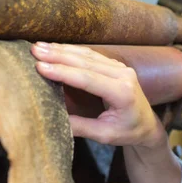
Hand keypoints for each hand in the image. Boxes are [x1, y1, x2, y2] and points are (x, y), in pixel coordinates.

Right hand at [31, 42, 166, 148]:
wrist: (147, 125)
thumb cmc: (127, 132)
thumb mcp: (104, 135)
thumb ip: (80, 127)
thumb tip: (52, 120)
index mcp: (122, 93)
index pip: (88, 79)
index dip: (63, 72)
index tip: (40, 67)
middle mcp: (123, 75)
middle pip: (86, 62)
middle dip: (58, 55)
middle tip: (34, 50)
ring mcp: (120, 67)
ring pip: (88, 55)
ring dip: (62, 50)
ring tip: (39, 47)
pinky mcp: (115, 65)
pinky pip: (91, 55)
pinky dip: (72, 51)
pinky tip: (55, 48)